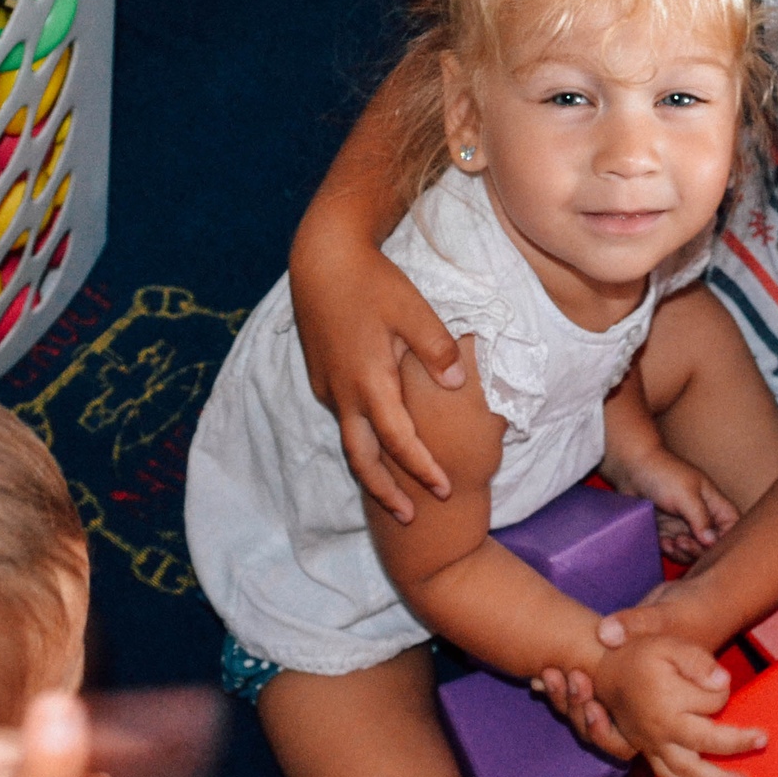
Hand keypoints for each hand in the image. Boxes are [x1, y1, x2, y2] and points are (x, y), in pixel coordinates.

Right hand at [289, 239, 462, 521]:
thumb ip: (437, 349)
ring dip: (372, 468)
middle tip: (409, 517)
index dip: (422, 469)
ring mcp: (328, 387)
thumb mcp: (413, 310)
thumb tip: (457, 383)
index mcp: (370, 381)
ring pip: (350, 441)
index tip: (444, 489)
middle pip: (362, 459)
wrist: (320, 260)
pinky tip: (377, 440)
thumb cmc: (371, 281)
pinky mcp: (320, 377)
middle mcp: (344, 393)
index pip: (399, 441)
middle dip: (385, 492)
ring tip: (393, 489)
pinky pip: (343, 418)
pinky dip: (361, 439)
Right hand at [590, 633, 763, 776]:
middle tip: (762, 742)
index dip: (722, 693)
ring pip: (689, 772)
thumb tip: (723, 683)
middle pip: (708, 744)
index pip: (714, 703)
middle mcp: (663, 728)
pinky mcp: (647, 752)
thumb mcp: (669, 645)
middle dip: (738, 745)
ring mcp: (653, 745)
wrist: (605, 670)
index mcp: (670, 701)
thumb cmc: (640, 654)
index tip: (720, 684)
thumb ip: (698, 661)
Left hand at [602, 445, 737, 560]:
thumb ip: (701, 519)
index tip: (711, 544)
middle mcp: (701, 517)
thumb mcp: (686, 494)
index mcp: (713, 504)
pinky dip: (670, 550)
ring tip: (672, 541)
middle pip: (712, 545)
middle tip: (683, 541)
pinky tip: (663, 541)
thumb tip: (712, 543)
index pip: (732, 526)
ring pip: (693, 551)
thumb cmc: (663, 474)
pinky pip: (673, 550)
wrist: (631, 468)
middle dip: (699, 549)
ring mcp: (683, 525)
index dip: (727, 538)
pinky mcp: (666, 531)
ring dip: (684, 552)